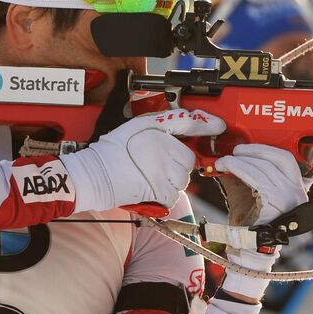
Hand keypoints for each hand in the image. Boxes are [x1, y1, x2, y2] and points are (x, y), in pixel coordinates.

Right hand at [60, 109, 225, 212]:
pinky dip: (165, 196)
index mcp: (156, 130)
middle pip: (188, 159)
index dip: (207, 126)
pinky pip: (173, 195)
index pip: (190, 125)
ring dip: (173, 181)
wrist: (93, 174)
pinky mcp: (157, 190)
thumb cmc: (111, 151)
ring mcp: (160, 170)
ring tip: (152, 176)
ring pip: (183, 179)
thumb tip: (189, 117)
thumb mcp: (137, 125)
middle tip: (160, 164)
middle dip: (179, 164)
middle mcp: (161, 149)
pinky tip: (151, 188)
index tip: (219, 126)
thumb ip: (164, 122)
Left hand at [210, 145, 310, 303]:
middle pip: (278, 159)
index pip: (287, 160)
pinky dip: (239, 169)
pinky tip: (226, 167)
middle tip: (234, 151)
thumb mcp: (250, 193)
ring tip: (224, 161)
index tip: (249, 145)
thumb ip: (247, 174)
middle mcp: (298, 193)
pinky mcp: (278, 204)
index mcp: (296, 189)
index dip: (268, 148)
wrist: (248, 250)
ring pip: (265, 167)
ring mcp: (290, 199)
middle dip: (254, 150)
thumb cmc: (249, 224)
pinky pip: (257, 178)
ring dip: (241, 160)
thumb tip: (232, 155)